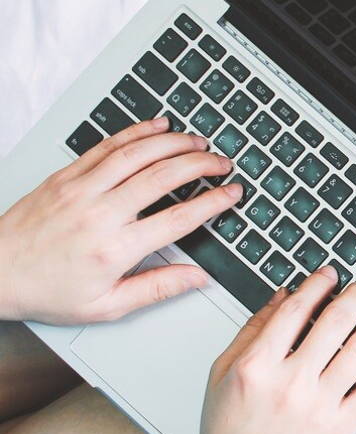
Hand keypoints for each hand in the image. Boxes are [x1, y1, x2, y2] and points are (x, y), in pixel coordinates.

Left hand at [0, 117, 240, 324]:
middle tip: (222, 163)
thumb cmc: (46, 291)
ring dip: (174, 143)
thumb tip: (196, 278)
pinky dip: (137, 132)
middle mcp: (100, 215)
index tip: (231, 193)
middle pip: (163, 178)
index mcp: (114, 250)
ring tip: (199, 142)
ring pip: (138, 155)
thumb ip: (156, 289)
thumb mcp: (106, 306)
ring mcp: (81, 190)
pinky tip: (158, 127)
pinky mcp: (67, 176)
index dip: (212, 203)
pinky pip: (107, 146)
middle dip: (201, 164)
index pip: (178, 219)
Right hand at [198, 268, 355, 433]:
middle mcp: (291, 384)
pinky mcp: (342, 426)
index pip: (295, 311)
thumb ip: (252, 331)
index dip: (317, 285)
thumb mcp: (223, 374)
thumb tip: (283, 295)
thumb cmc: (230, 432)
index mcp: (258, 367)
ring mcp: (320, 406)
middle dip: (354, 296)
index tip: (329, 274)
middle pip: (334, 324)